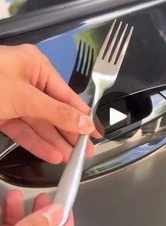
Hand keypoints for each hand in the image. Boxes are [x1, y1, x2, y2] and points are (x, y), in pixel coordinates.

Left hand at [0, 44, 97, 162]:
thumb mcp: (24, 97)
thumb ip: (57, 112)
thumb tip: (85, 124)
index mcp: (36, 66)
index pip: (67, 95)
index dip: (83, 115)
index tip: (96, 132)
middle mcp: (27, 80)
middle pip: (55, 110)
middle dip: (69, 132)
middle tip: (85, 152)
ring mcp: (13, 97)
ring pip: (39, 122)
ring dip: (53, 140)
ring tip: (70, 158)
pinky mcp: (2, 113)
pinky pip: (23, 128)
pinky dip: (36, 142)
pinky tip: (50, 154)